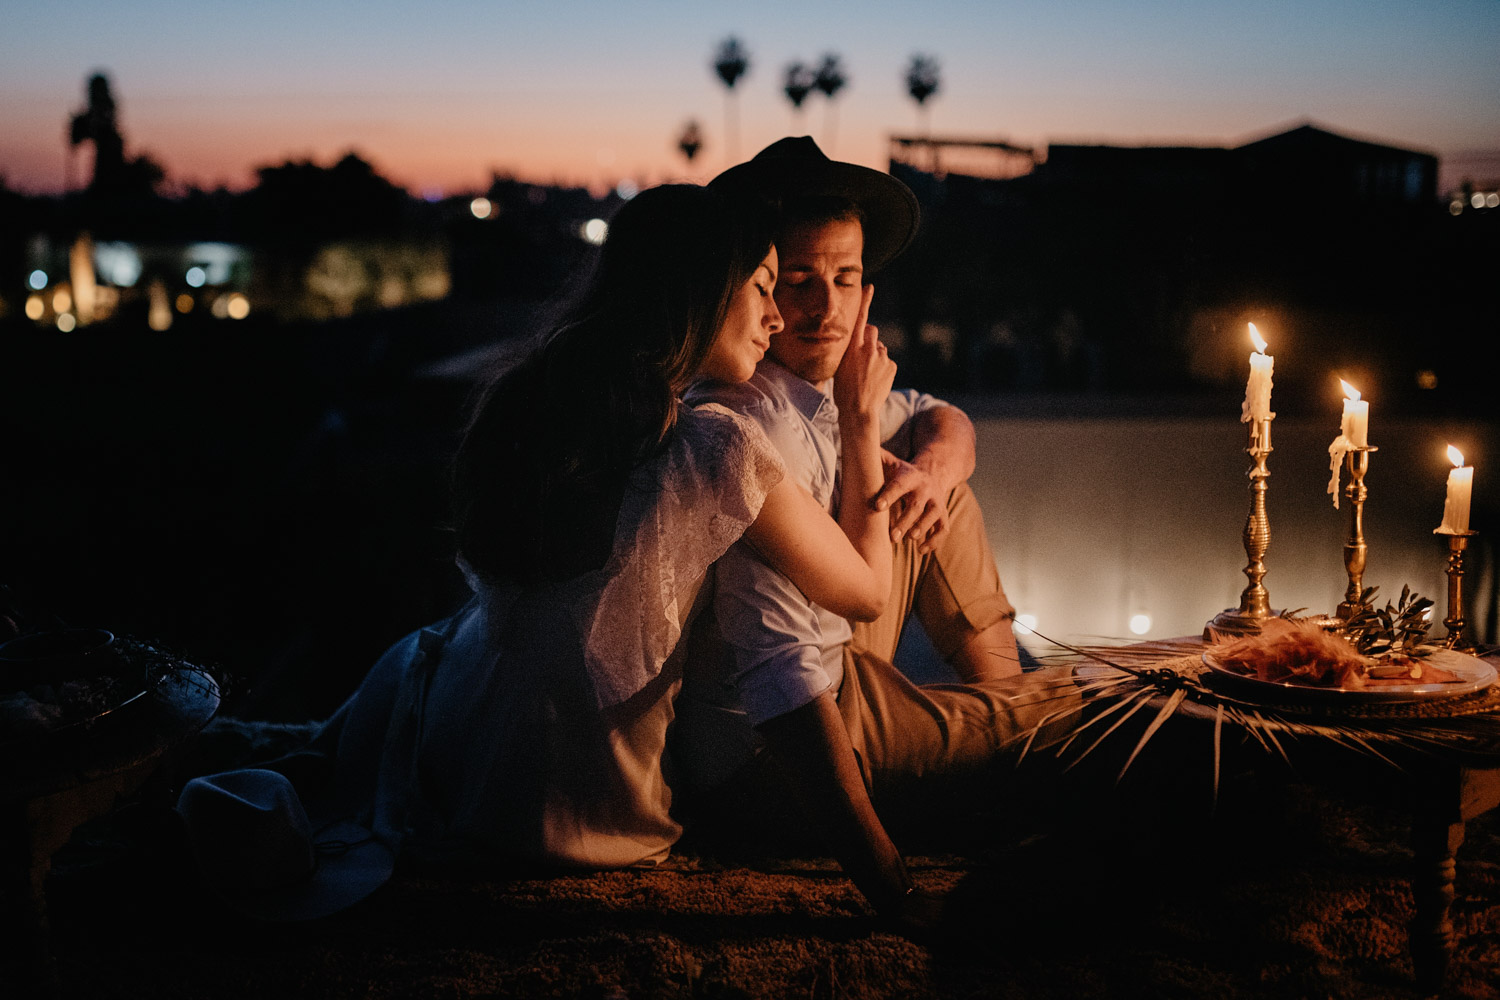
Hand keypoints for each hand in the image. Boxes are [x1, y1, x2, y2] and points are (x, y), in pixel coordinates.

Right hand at [832, 285, 895, 423]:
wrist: (858, 410)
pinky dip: (882, 368)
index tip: (870, 286)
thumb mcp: (839, 367)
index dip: (865, 301)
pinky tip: (875, 381)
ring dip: (875, 357)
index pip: (860, 319)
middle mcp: (869, 348)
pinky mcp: (891, 366)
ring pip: (880, 349)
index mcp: (853, 347)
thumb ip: (850, 351)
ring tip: (867, 375)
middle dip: (869, 338)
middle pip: (873, 331)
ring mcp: (882, 357)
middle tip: (862, 356)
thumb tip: (860, 346)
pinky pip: (887, 361)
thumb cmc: (843, 391)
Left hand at [875, 452, 948, 552]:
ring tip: (910, 539)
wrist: (933, 474)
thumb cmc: (903, 474)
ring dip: (922, 528)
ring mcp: (937, 502)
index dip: (889, 495)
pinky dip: (934, 541)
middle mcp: (926, 489)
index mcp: (910, 477)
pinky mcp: (943, 515)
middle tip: (892, 536)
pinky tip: (921, 551)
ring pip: (933, 516)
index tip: (877, 506)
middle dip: (905, 520)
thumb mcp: (892, 463)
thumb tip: (855, 447)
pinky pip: (943, 529)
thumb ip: (877, 459)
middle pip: (917, 505)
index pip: (899, 485)